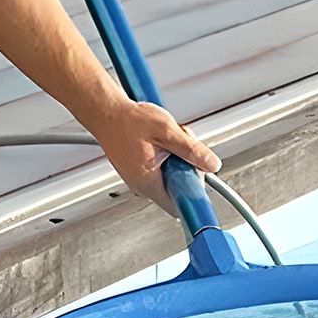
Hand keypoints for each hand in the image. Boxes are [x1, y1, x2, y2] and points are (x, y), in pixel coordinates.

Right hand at [88, 100, 221, 216]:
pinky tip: (162, 141)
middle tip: (183, 147)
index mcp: (148, 182)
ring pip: (171, 176)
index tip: (198, 178)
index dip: (193, 192)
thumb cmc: (128, 121)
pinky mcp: (139, 169)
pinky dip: (168, 154)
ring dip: (178, 158)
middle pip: (178, 188)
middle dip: (187, 167)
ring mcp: (140, 178)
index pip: (178, 206)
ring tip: (169, 139)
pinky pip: (162, 168)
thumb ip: (192, 150)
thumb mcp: (167, 132)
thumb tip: (211, 164)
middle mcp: (142, 185)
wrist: (106, 112)